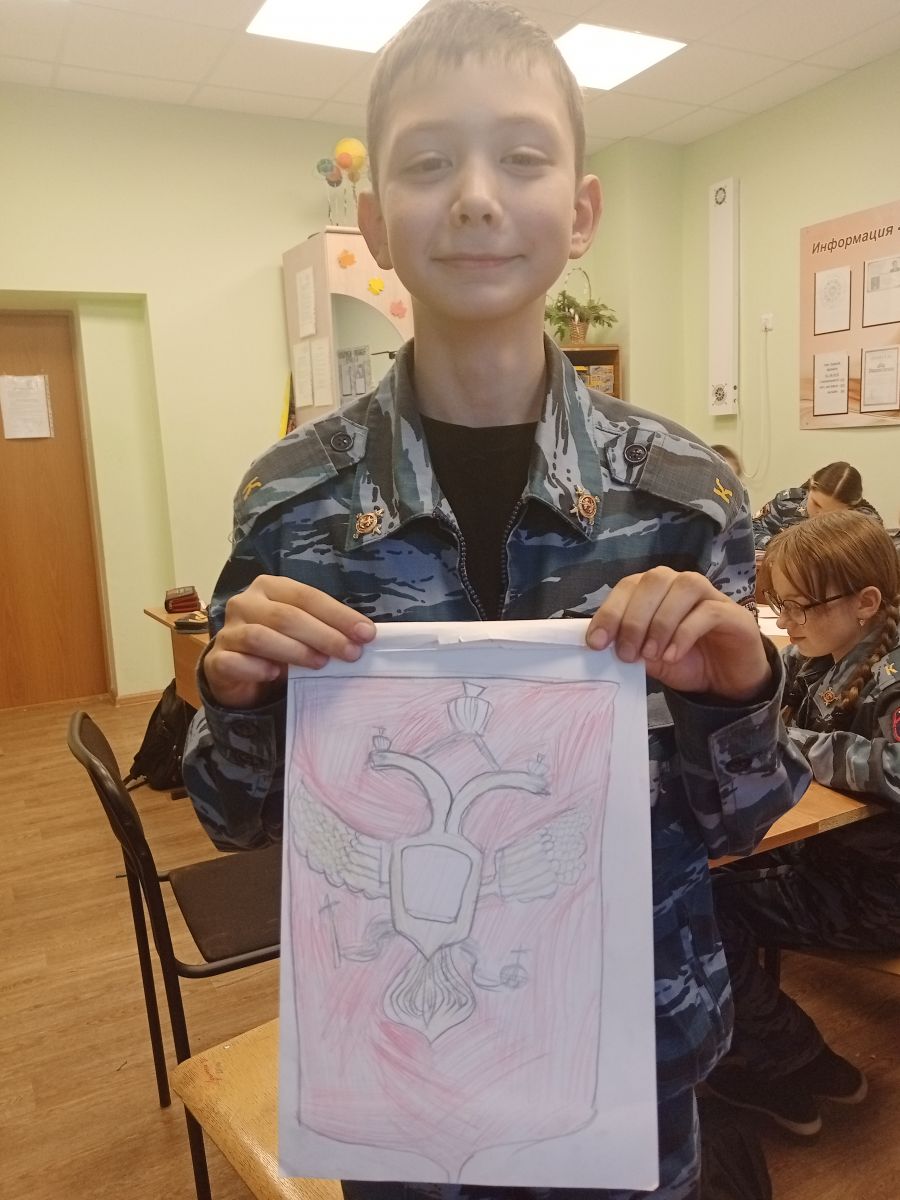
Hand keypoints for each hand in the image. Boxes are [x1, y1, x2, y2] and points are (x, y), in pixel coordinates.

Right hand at [203, 576, 374, 708]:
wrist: (238, 674)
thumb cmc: (278, 647)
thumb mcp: (302, 632)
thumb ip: (324, 629)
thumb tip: (362, 637)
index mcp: (269, 588)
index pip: (307, 596)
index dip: (338, 615)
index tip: (366, 633)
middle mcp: (245, 603)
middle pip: (286, 616)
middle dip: (324, 635)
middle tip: (351, 653)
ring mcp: (228, 631)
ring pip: (261, 636)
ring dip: (295, 651)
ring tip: (321, 664)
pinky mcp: (216, 659)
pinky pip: (237, 661)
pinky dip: (259, 669)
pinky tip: (277, 676)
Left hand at [585, 568, 769, 700]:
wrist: (727, 682)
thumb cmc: (685, 662)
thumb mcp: (650, 658)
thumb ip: (629, 646)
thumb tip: (600, 644)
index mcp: (656, 590)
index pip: (628, 586)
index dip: (610, 611)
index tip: (597, 642)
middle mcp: (681, 584)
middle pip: (654, 581)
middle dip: (634, 618)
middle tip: (627, 654)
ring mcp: (710, 595)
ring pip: (683, 589)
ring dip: (660, 623)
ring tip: (651, 655)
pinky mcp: (732, 613)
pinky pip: (707, 612)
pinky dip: (684, 634)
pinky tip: (672, 655)